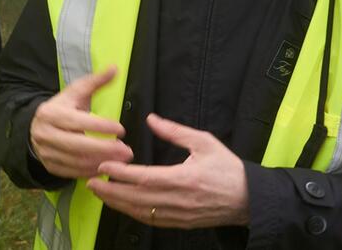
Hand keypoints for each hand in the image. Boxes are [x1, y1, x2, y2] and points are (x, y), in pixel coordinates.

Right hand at [30, 65, 132, 178]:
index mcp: (52, 113)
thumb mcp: (75, 92)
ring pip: (76, 161)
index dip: (101, 126)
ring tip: (122, 161)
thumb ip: (95, 82)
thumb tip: (114, 68)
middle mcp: (45, 133)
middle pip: (78, 144)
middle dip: (104, 149)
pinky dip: (91, 172)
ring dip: (101, 162)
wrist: (36, 127)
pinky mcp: (50, 166)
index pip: (78, 121)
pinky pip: (73, 172)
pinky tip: (107, 168)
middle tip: (127, 151)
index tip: (121, 129)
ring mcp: (46, 152)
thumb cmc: (63, 108)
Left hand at [87, 113, 249, 227]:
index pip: (145, 178)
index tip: (103, 166)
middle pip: (137, 198)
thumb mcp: (204, 142)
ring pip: (141, 212)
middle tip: (90, 182)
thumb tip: (151, 119)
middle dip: (111, 191)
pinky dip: (133, 213)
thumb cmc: (229, 169)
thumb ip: (175, 131)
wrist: (251, 199)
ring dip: (118, 204)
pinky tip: (121, 206)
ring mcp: (180, 214)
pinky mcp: (182, 223)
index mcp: (184, 178)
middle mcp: (179, 199)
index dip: (121, 174)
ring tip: (99, 193)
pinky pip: (152, 221)